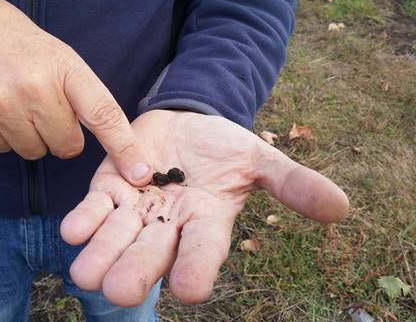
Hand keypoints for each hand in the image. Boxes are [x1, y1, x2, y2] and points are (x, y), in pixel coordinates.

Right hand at [0, 0, 151, 184]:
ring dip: (30, 137)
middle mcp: (33, 87)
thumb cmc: (21, 47)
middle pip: (66, 147)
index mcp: (65, 68)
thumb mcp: (61, 58)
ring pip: (33, 152)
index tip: (140, 172)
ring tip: (16, 103)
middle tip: (45, 107)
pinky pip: (1, 150)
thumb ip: (84, 99)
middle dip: (60, 136)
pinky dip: (2, 135)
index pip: (103, 114)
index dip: (123, 147)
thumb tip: (113, 150)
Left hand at [60, 110, 348, 305]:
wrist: (187, 123)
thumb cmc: (225, 148)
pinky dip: (84, 220)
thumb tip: (341, 207)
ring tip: (86, 274)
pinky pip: (94, 209)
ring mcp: (135, 210)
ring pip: (116, 239)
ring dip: (101, 255)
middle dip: (137, 271)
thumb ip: (292, 183)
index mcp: (206, 223)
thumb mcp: (259, 159)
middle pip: (152, 254)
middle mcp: (168, 226)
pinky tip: (73, 229)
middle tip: (121, 291)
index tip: (191, 291)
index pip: (203, 252)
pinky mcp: (108, 188)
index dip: (197, 269)